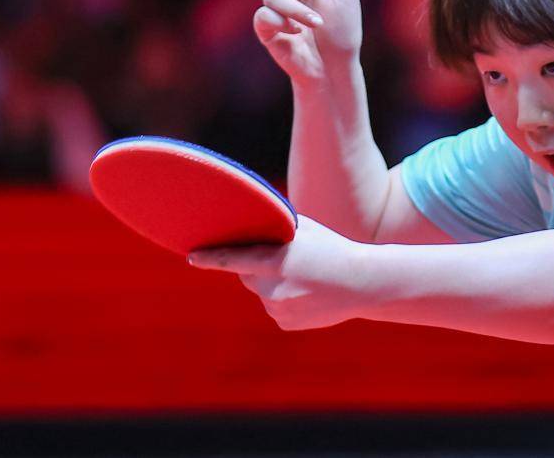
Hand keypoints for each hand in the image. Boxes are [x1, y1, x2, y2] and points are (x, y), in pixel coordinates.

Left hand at [188, 216, 366, 329]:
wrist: (362, 283)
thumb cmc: (331, 248)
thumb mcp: (302, 232)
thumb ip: (273, 232)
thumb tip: (246, 231)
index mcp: (274, 261)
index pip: (233, 259)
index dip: (209, 257)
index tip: (191, 256)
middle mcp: (272, 288)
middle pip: (247, 275)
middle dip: (257, 267)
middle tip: (284, 260)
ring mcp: (278, 309)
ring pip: (261, 293)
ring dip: (272, 284)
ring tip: (304, 278)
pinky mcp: (285, 323)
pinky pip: (273, 308)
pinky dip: (283, 300)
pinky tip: (306, 294)